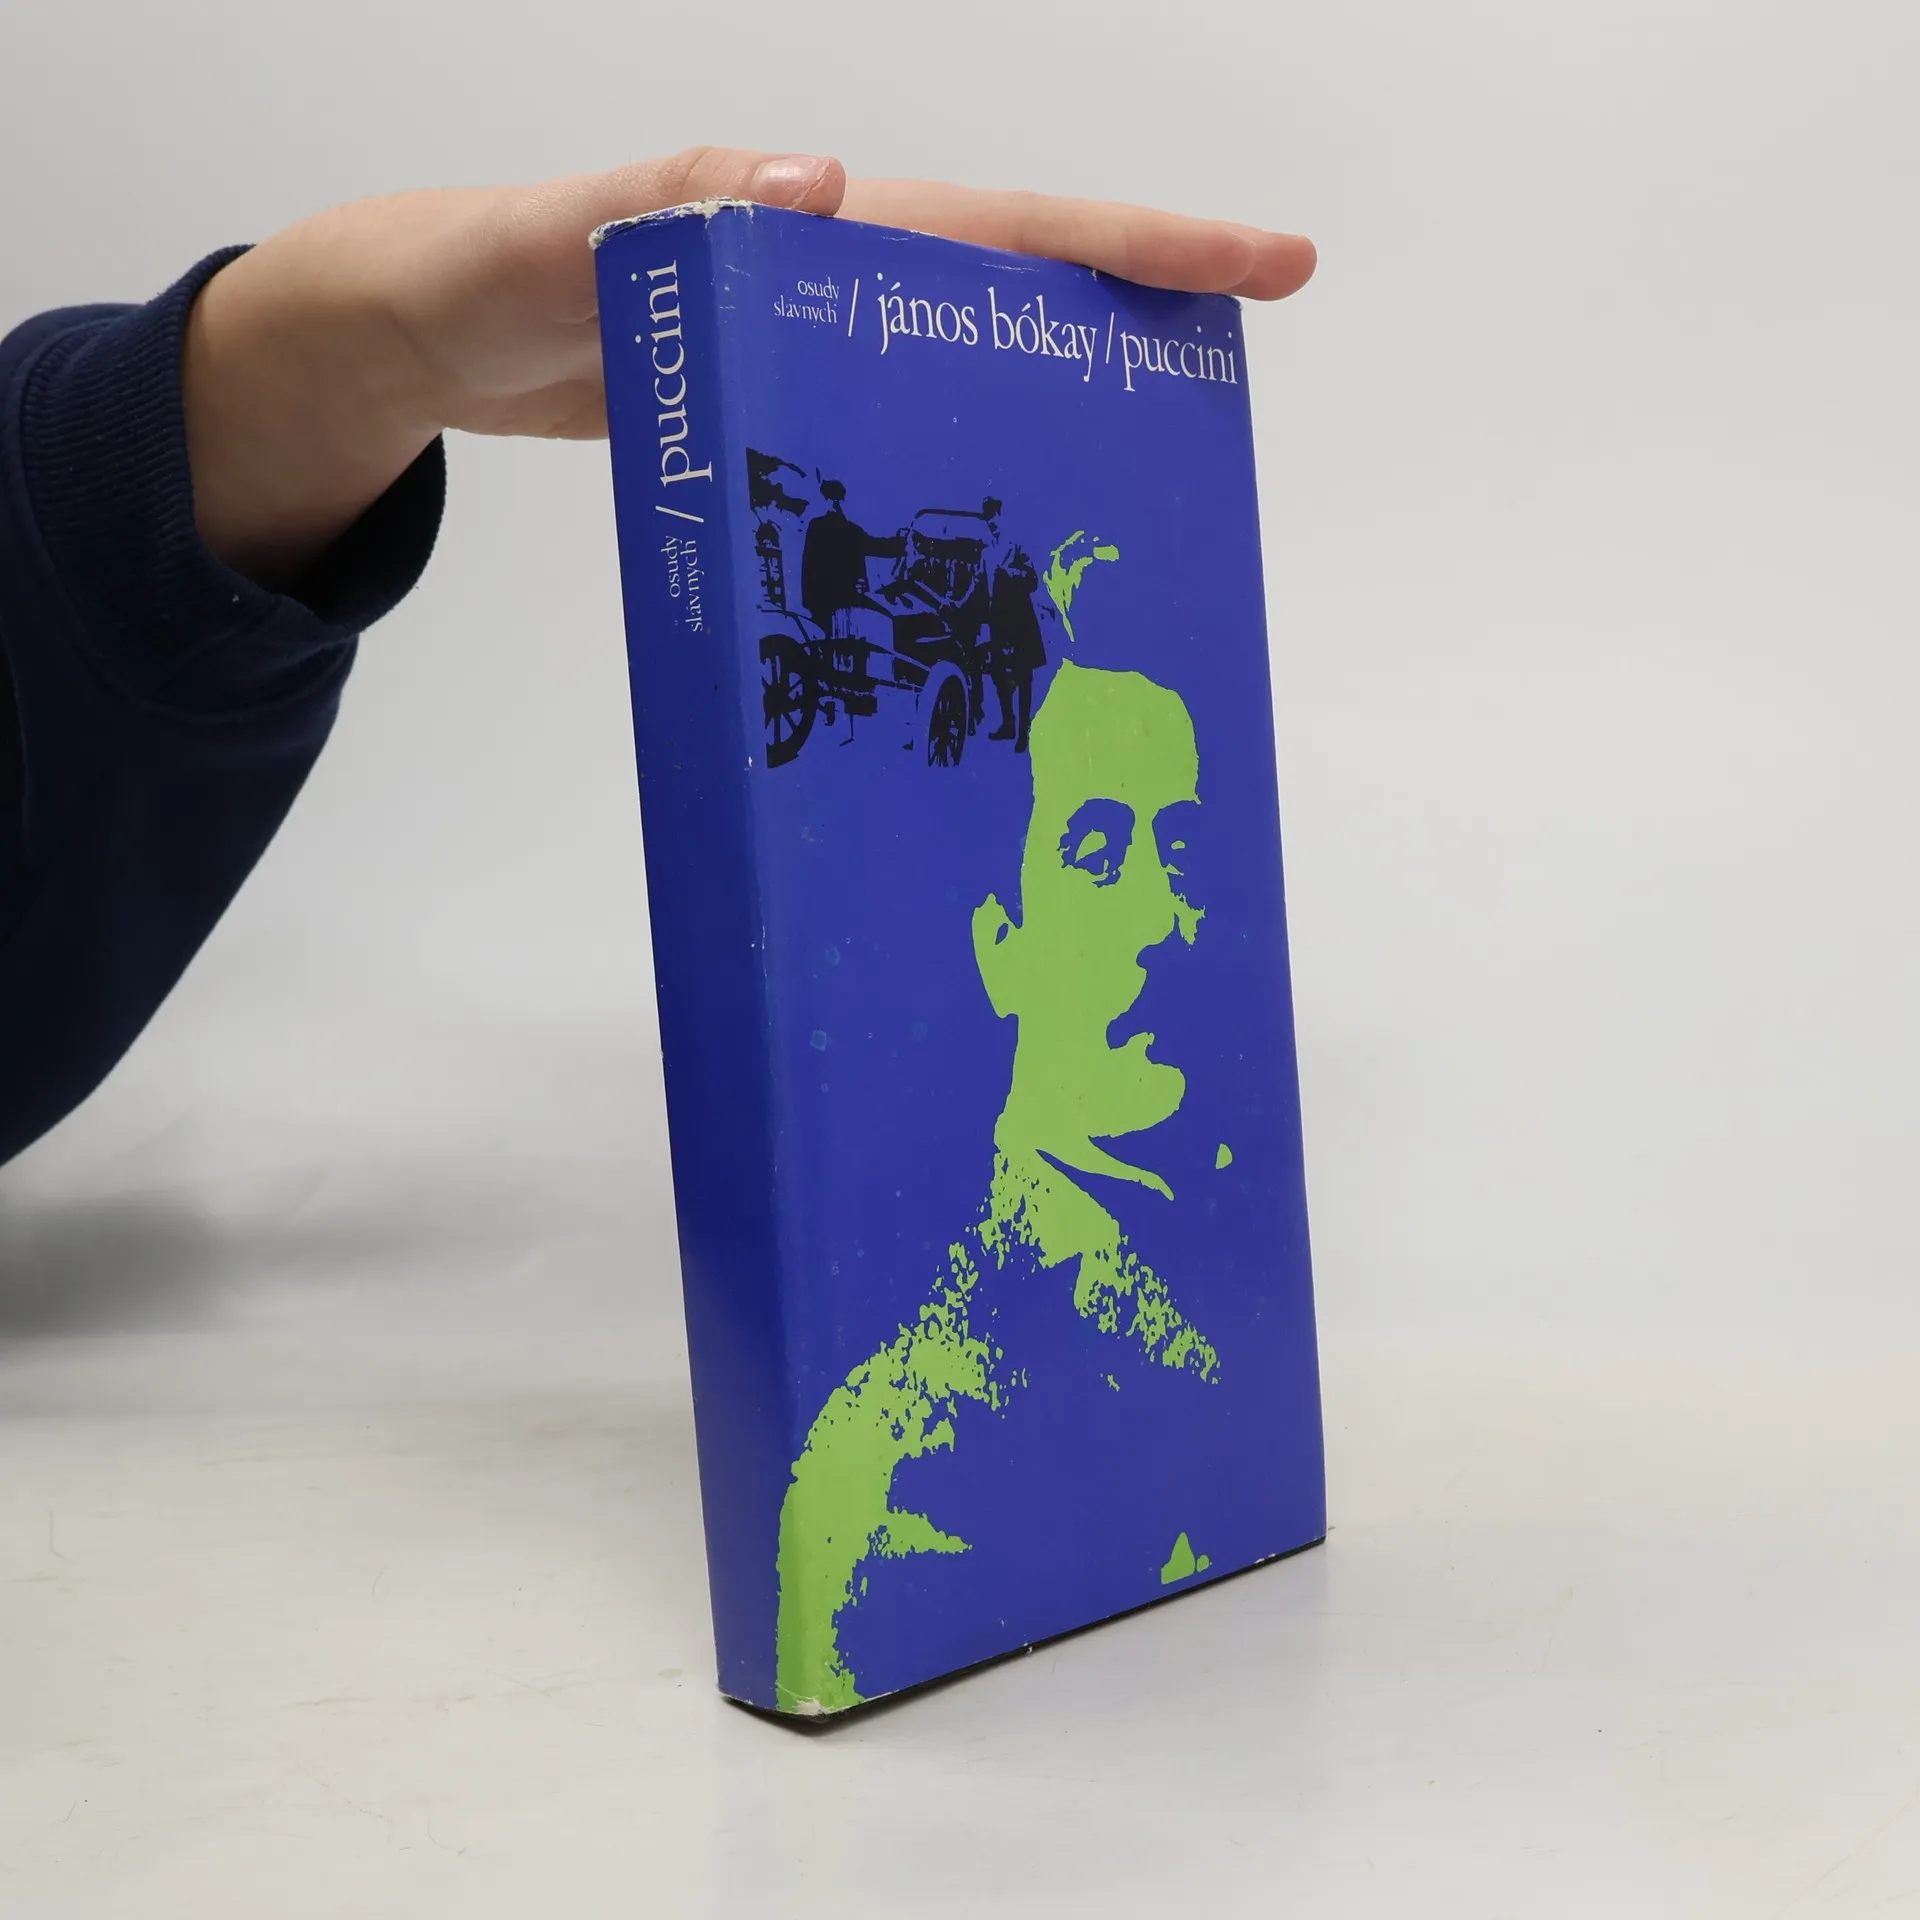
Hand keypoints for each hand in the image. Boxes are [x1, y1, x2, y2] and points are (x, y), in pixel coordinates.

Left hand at [183, 147, 1315, 584]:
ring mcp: (815, 356)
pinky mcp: (784, 420)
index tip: (1266, 268)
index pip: (1006, 226)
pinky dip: (951, 492)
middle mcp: (839, 284)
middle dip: (1134, 349)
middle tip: (1221, 435)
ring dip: (1051, 437)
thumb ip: (669, 201)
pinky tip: (974, 573)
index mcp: (818, 228)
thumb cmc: (479, 270)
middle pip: (1023, 305)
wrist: (432, 335)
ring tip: (1127, 531)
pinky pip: (896, 447)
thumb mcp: (556, 233)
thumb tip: (824, 185)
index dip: (1139, 245)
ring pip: (969, 384)